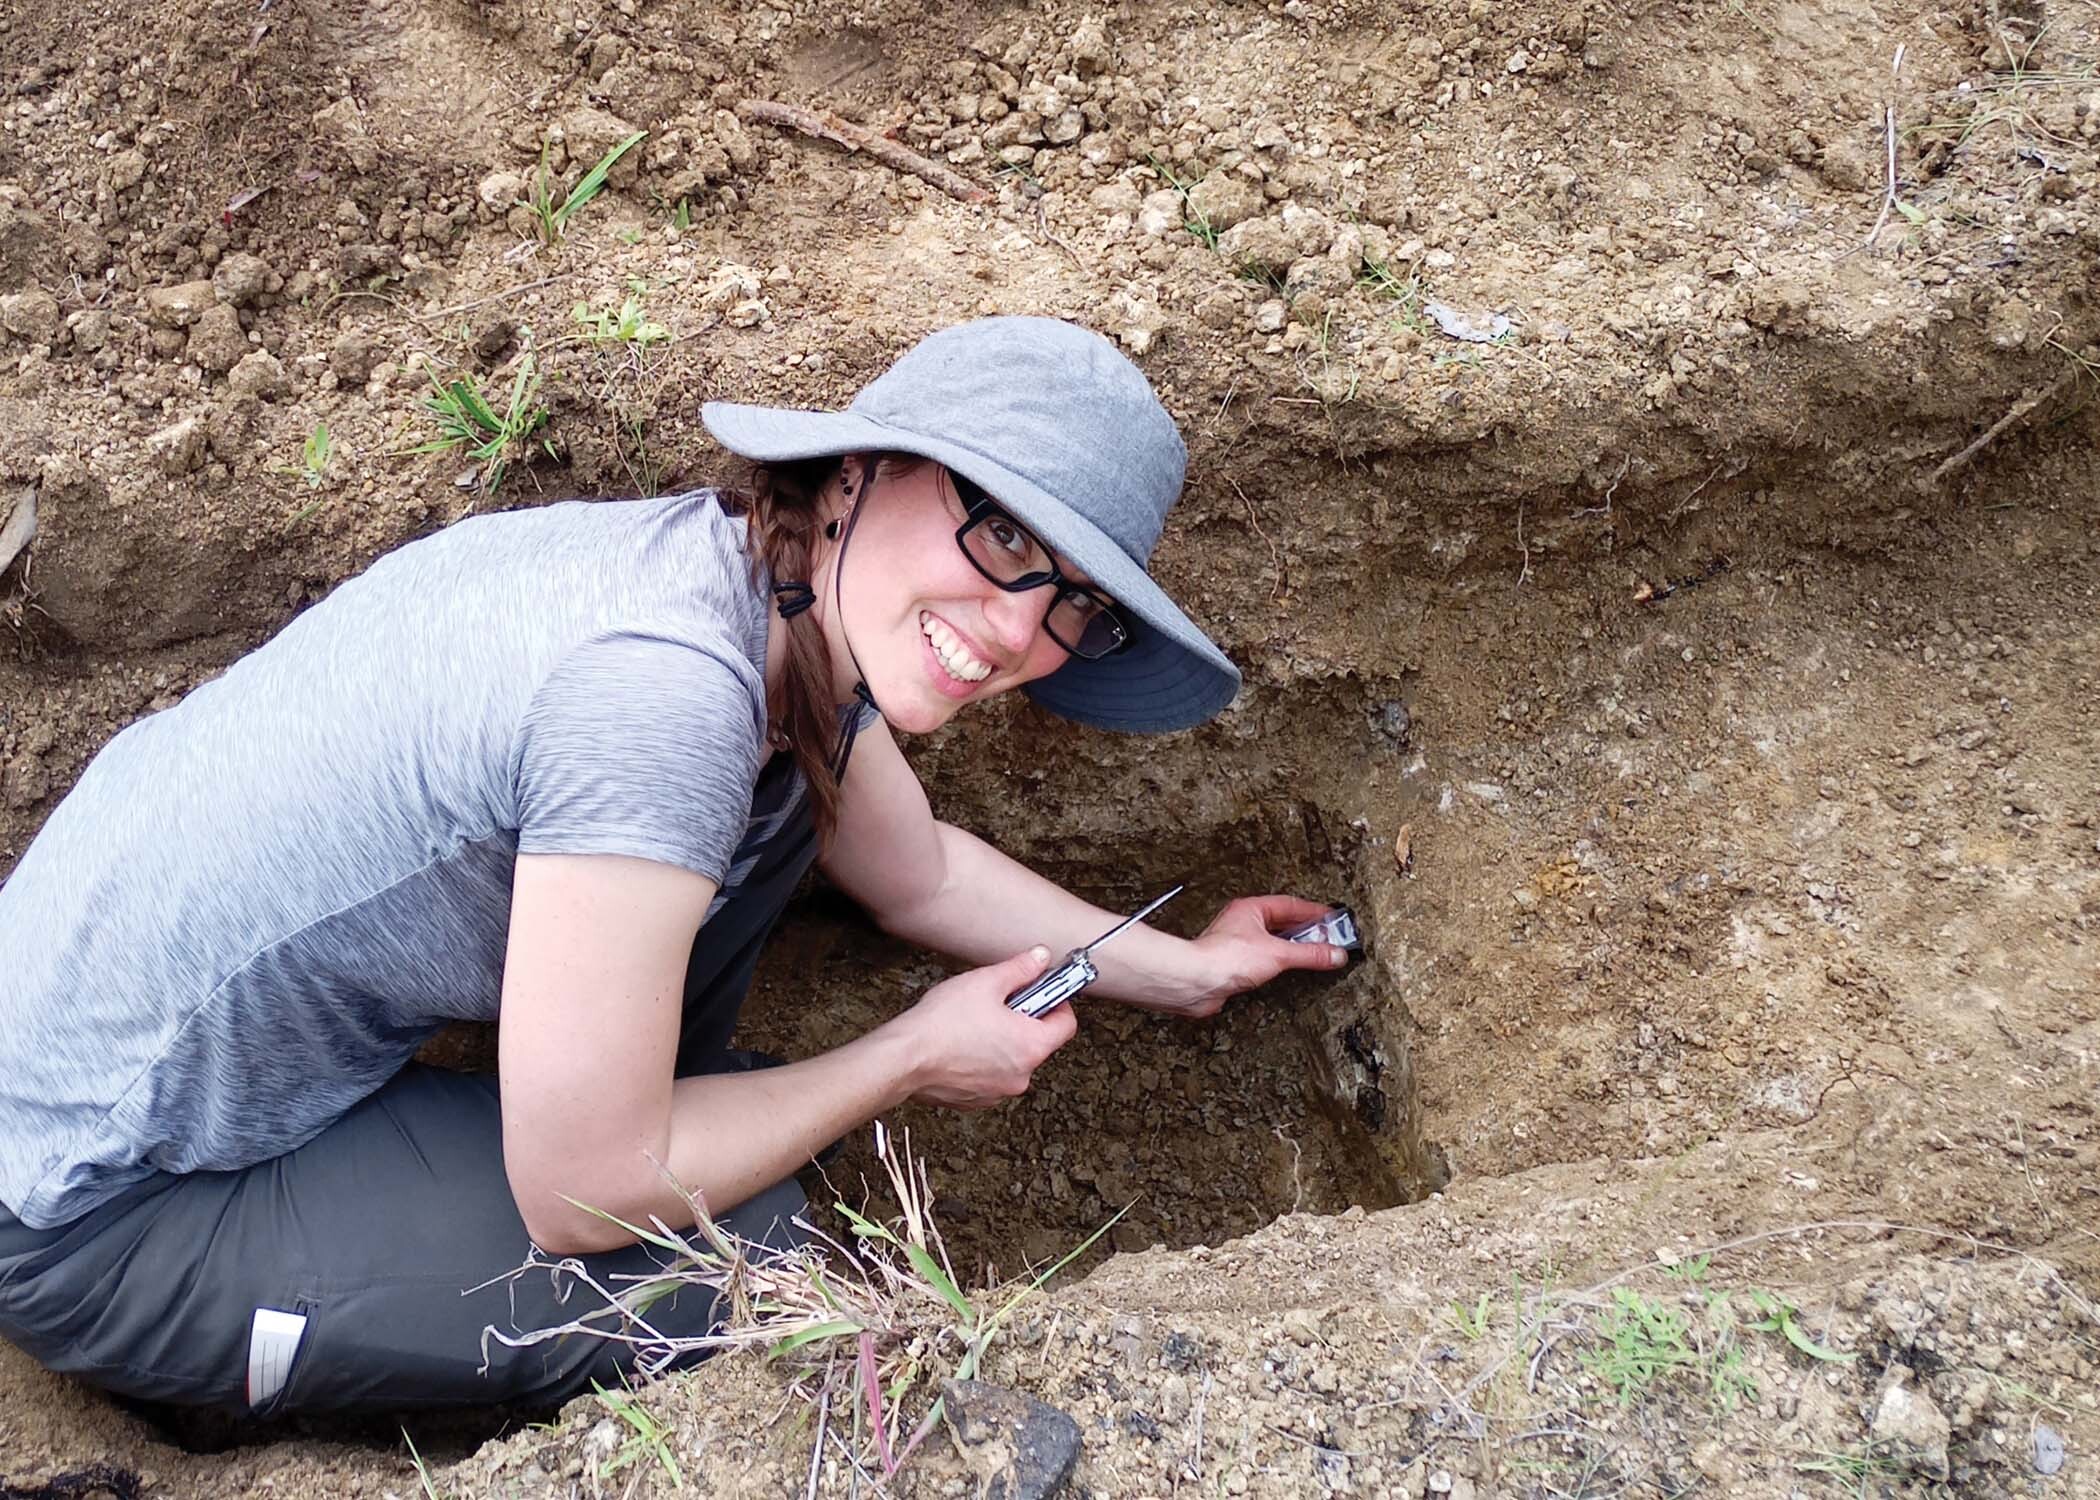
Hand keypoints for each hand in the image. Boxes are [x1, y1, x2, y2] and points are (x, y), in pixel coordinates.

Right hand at [891, 946, 1079, 1109]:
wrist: (904, 1058)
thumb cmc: (942, 1024)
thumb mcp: (986, 982)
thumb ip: (1020, 970)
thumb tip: (1039, 959)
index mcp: (1032, 1046)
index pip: (1066, 1024)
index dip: (1058, 1003)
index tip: (1044, 992)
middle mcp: (1021, 1075)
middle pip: (1038, 1042)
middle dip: (1023, 1020)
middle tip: (1000, 1003)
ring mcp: (999, 1091)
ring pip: (1013, 1059)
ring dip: (1002, 1041)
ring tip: (975, 1023)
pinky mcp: (977, 1100)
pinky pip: (991, 1075)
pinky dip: (983, 1060)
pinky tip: (963, 1044)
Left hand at [1173, 895, 1351, 1018]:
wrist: (1198, 981)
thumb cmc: (1225, 958)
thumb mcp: (1278, 954)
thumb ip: (1310, 954)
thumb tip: (1334, 953)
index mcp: (1251, 909)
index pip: (1290, 905)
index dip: (1314, 911)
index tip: (1331, 918)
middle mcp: (1243, 922)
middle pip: (1282, 922)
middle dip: (1306, 930)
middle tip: (1326, 937)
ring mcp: (1238, 943)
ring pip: (1272, 939)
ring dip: (1292, 946)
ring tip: (1311, 952)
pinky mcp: (1235, 963)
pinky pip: (1264, 957)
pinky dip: (1280, 961)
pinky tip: (1286, 968)